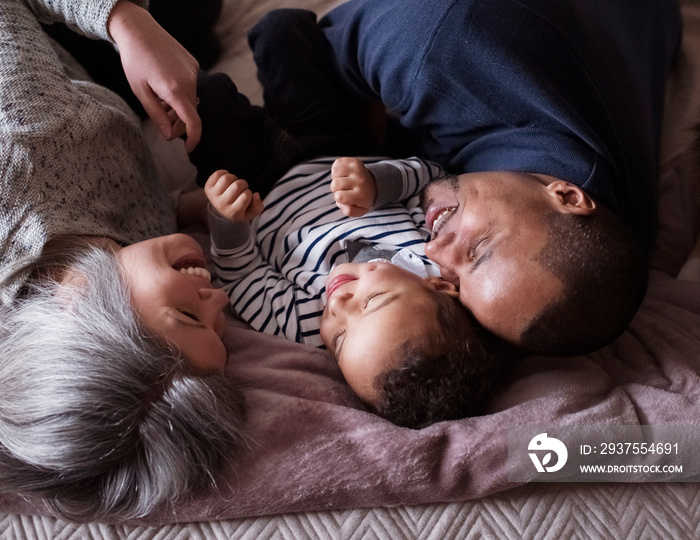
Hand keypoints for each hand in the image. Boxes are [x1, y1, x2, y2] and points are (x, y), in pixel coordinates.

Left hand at [108, 1, 200, 151]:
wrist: (138, 29)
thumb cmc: (134, 60)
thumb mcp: (141, 92)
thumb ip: (156, 116)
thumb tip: (169, 135)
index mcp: (174, 90)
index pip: (193, 121)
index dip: (193, 138)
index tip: (189, 148)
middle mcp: (189, 81)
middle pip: (191, 113)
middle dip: (179, 123)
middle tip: (163, 124)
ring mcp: (193, 71)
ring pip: (191, 100)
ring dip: (179, 107)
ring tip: (160, 101)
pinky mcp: (193, 64)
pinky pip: (191, 86)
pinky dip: (180, 93)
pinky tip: (164, 85)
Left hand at [205, 170, 263, 221]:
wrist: (222, 211)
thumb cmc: (240, 209)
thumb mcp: (251, 212)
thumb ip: (258, 206)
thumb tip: (256, 194)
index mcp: (233, 212)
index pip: (245, 196)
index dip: (249, 193)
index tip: (246, 196)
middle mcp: (221, 205)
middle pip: (236, 186)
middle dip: (243, 184)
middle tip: (241, 188)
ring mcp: (213, 196)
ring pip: (226, 178)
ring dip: (234, 178)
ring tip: (234, 183)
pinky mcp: (208, 188)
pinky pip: (218, 174)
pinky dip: (225, 173)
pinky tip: (227, 181)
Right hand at [330, 157, 376, 216]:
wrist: (374, 185)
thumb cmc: (363, 199)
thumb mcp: (359, 211)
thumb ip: (349, 211)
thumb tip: (340, 203)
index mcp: (360, 195)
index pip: (339, 196)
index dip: (338, 198)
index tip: (344, 197)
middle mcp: (360, 181)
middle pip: (335, 184)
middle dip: (335, 188)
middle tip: (342, 189)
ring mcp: (358, 169)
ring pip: (335, 172)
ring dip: (335, 177)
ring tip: (342, 181)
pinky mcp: (355, 161)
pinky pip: (337, 163)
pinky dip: (336, 168)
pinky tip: (343, 174)